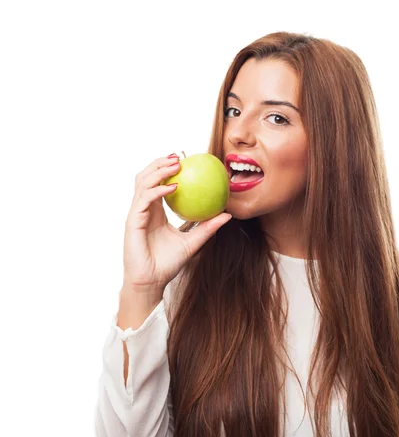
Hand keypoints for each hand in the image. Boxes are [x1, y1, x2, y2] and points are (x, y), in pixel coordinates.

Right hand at [123, 154, 232, 289]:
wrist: (152, 280)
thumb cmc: (169, 263)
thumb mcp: (193, 242)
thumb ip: (208, 227)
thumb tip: (227, 215)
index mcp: (155, 211)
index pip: (158, 183)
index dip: (167, 169)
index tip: (184, 160)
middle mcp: (144, 209)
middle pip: (146, 177)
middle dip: (160, 163)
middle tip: (179, 156)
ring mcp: (136, 213)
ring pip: (143, 182)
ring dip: (158, 170)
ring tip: (175, 164)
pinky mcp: (132, 220)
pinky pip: (145, 199)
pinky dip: (158, 190)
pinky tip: (173, 186)